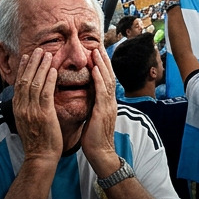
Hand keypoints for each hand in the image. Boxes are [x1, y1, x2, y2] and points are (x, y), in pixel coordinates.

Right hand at [12, 49, 63, 162]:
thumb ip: (28, 106)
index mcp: (18, 108)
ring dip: (41, 67)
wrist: (40, 156)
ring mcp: (31, 111)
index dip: (23, 68)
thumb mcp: (28, 120)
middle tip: (37, 49)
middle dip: (31, 63)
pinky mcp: (43, 114)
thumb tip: (30, 94)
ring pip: (34, 83)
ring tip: (47, 54)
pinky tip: (54, 70)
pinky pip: (45, 93)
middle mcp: (22, 107)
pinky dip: (49, 80)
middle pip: (24, 80)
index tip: (27, 56)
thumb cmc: (38, 138)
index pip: (18, 83)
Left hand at [81, 47, 120, 175]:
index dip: (102, 66)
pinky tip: (94, 69)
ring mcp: (109, 105)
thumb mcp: (94, 117)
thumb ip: (93, 105)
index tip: (97, 54)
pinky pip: (101, 91)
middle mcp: (111, 101)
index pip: (106, 80)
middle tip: (98, 46)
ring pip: (106, 80)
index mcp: (107, 102)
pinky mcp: (103, 110)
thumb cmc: (94, 138)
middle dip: (104, 60)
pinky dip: (98, 79)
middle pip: (109, 76)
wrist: (101, 152)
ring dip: (101, 64)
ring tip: (96, 51)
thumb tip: (87, 96)